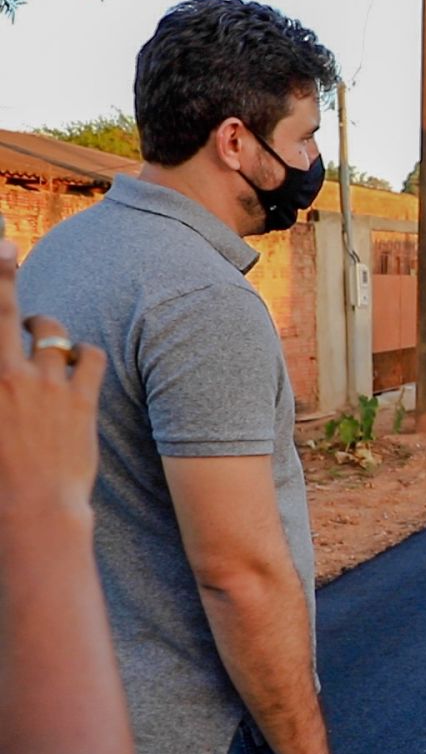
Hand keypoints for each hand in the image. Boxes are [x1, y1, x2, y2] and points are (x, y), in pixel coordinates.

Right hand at [0, 245, 105, 521]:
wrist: (32, 508)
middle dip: (1, 272)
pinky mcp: (80, 398)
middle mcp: (5, 374)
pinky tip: (79, 364)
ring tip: (42, 342)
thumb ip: (3, 386)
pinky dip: (85, 355)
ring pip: (50, 331)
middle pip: (2, 310)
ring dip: (46, 330)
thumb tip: (12, 373)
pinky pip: (90, 356)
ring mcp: (44, 384)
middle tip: (4, 245)